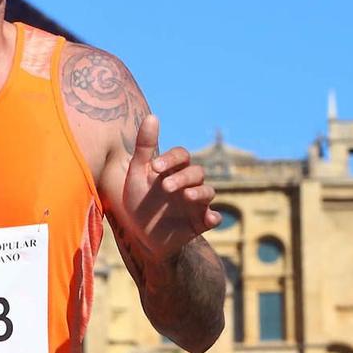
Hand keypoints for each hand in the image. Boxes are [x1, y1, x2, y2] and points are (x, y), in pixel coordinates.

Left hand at [110, 113, 218, 263]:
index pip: (181, 155)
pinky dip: (214, 217)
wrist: (141, 236)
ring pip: (209, 191)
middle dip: (182, 177)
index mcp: (173, 170)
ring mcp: (196, 203)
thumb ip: (144, 147)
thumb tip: (152, 116)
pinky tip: (210, 219)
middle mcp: (188, 183)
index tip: (154, 167)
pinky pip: (214, 217)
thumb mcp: (137, 174)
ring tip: (186, 196)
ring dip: (200, 192)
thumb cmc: (139, 201)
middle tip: (165, 187)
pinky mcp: (200, 222)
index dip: (171, 158)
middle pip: (196, 172)